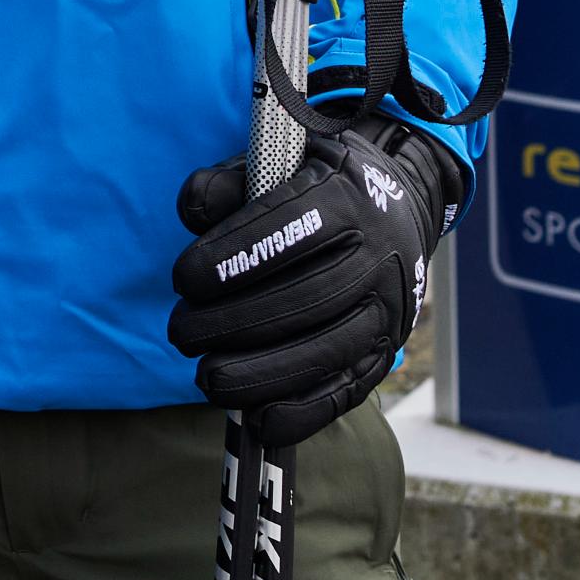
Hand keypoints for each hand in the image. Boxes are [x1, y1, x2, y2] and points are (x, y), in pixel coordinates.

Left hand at [167, 112, 463, 445]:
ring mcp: (390, 310)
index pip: (291, 229)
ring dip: (259, 373)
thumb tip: (194, 214)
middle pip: (307, 299)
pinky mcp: (388, 352)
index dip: (233, 258)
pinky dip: (302, 411)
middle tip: (182, 332)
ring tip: (206, 377)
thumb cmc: (314, 187)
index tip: (183, 279)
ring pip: (329, 351)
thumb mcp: (276, 163)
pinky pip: (348, 390)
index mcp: (348, 197)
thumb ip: (227, 183)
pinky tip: (256, 417)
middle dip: (233, 323)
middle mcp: (380, 255)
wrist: (397, 210)